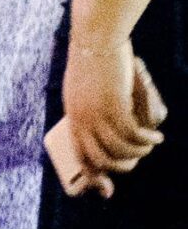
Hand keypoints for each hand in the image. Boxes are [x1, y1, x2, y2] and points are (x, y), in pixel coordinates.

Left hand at [60, 32, 165, 194]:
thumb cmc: (92, 59)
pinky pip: (132, 135)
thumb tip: (99, 125)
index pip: (80, 156)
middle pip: (101, 159)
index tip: (108, 190)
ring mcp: (96, 115)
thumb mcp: (83, 88)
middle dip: (122, 166)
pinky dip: (145, 139)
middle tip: (137, 160)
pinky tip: (155, 136)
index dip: (94, 177)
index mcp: (72, 117)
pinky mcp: (114, 107)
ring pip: (120, 150)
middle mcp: (81, 120)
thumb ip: (88, 108)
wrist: (96, 38)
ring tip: (151, 144)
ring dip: (138, 152)